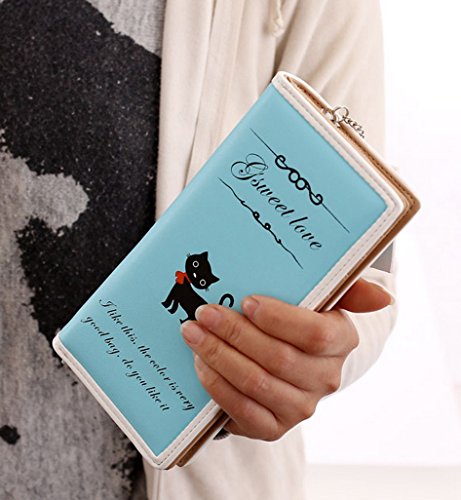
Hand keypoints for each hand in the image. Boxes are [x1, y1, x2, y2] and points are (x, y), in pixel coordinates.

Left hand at [180, 278, 392, 440]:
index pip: (314, 333)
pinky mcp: (274, 427)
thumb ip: (349, 288)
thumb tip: (384, 296)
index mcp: (340, 341)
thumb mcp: (322, 297)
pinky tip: (201, 364)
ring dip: (218, 357)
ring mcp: (300, 407)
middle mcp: (325, 378)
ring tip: (193, 332)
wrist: (289, 361)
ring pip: (255, 383)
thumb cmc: (300, 319)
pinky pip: (242, 410)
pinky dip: (216, 386)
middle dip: (234, 334)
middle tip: (204, 313)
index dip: (279, 319)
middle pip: (277, 358)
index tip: (247, 301)